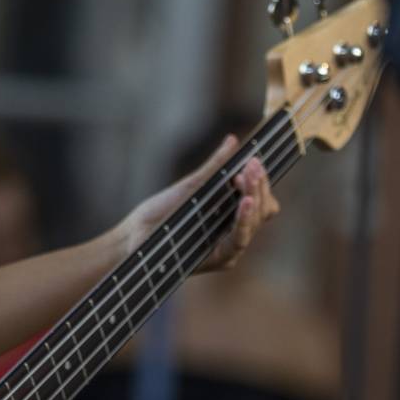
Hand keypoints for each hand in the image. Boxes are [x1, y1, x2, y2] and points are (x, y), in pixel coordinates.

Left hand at [115, 135, 279, 274]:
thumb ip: (215, 167)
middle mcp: (235, 232)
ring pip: (254, 223)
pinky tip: (244, 202)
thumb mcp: (191, 185)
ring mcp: (229, 247)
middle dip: (259, 186)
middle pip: (263, 210)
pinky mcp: (219, 260)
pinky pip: (238, 240)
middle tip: (252, 166)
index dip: (261, 181)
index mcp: (232, 215)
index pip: (261, 200)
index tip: (253, 161)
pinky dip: (244, 220)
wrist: (136, 235)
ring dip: (254, 198)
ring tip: (248, 178)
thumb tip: (232, 140)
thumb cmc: (161, 212)